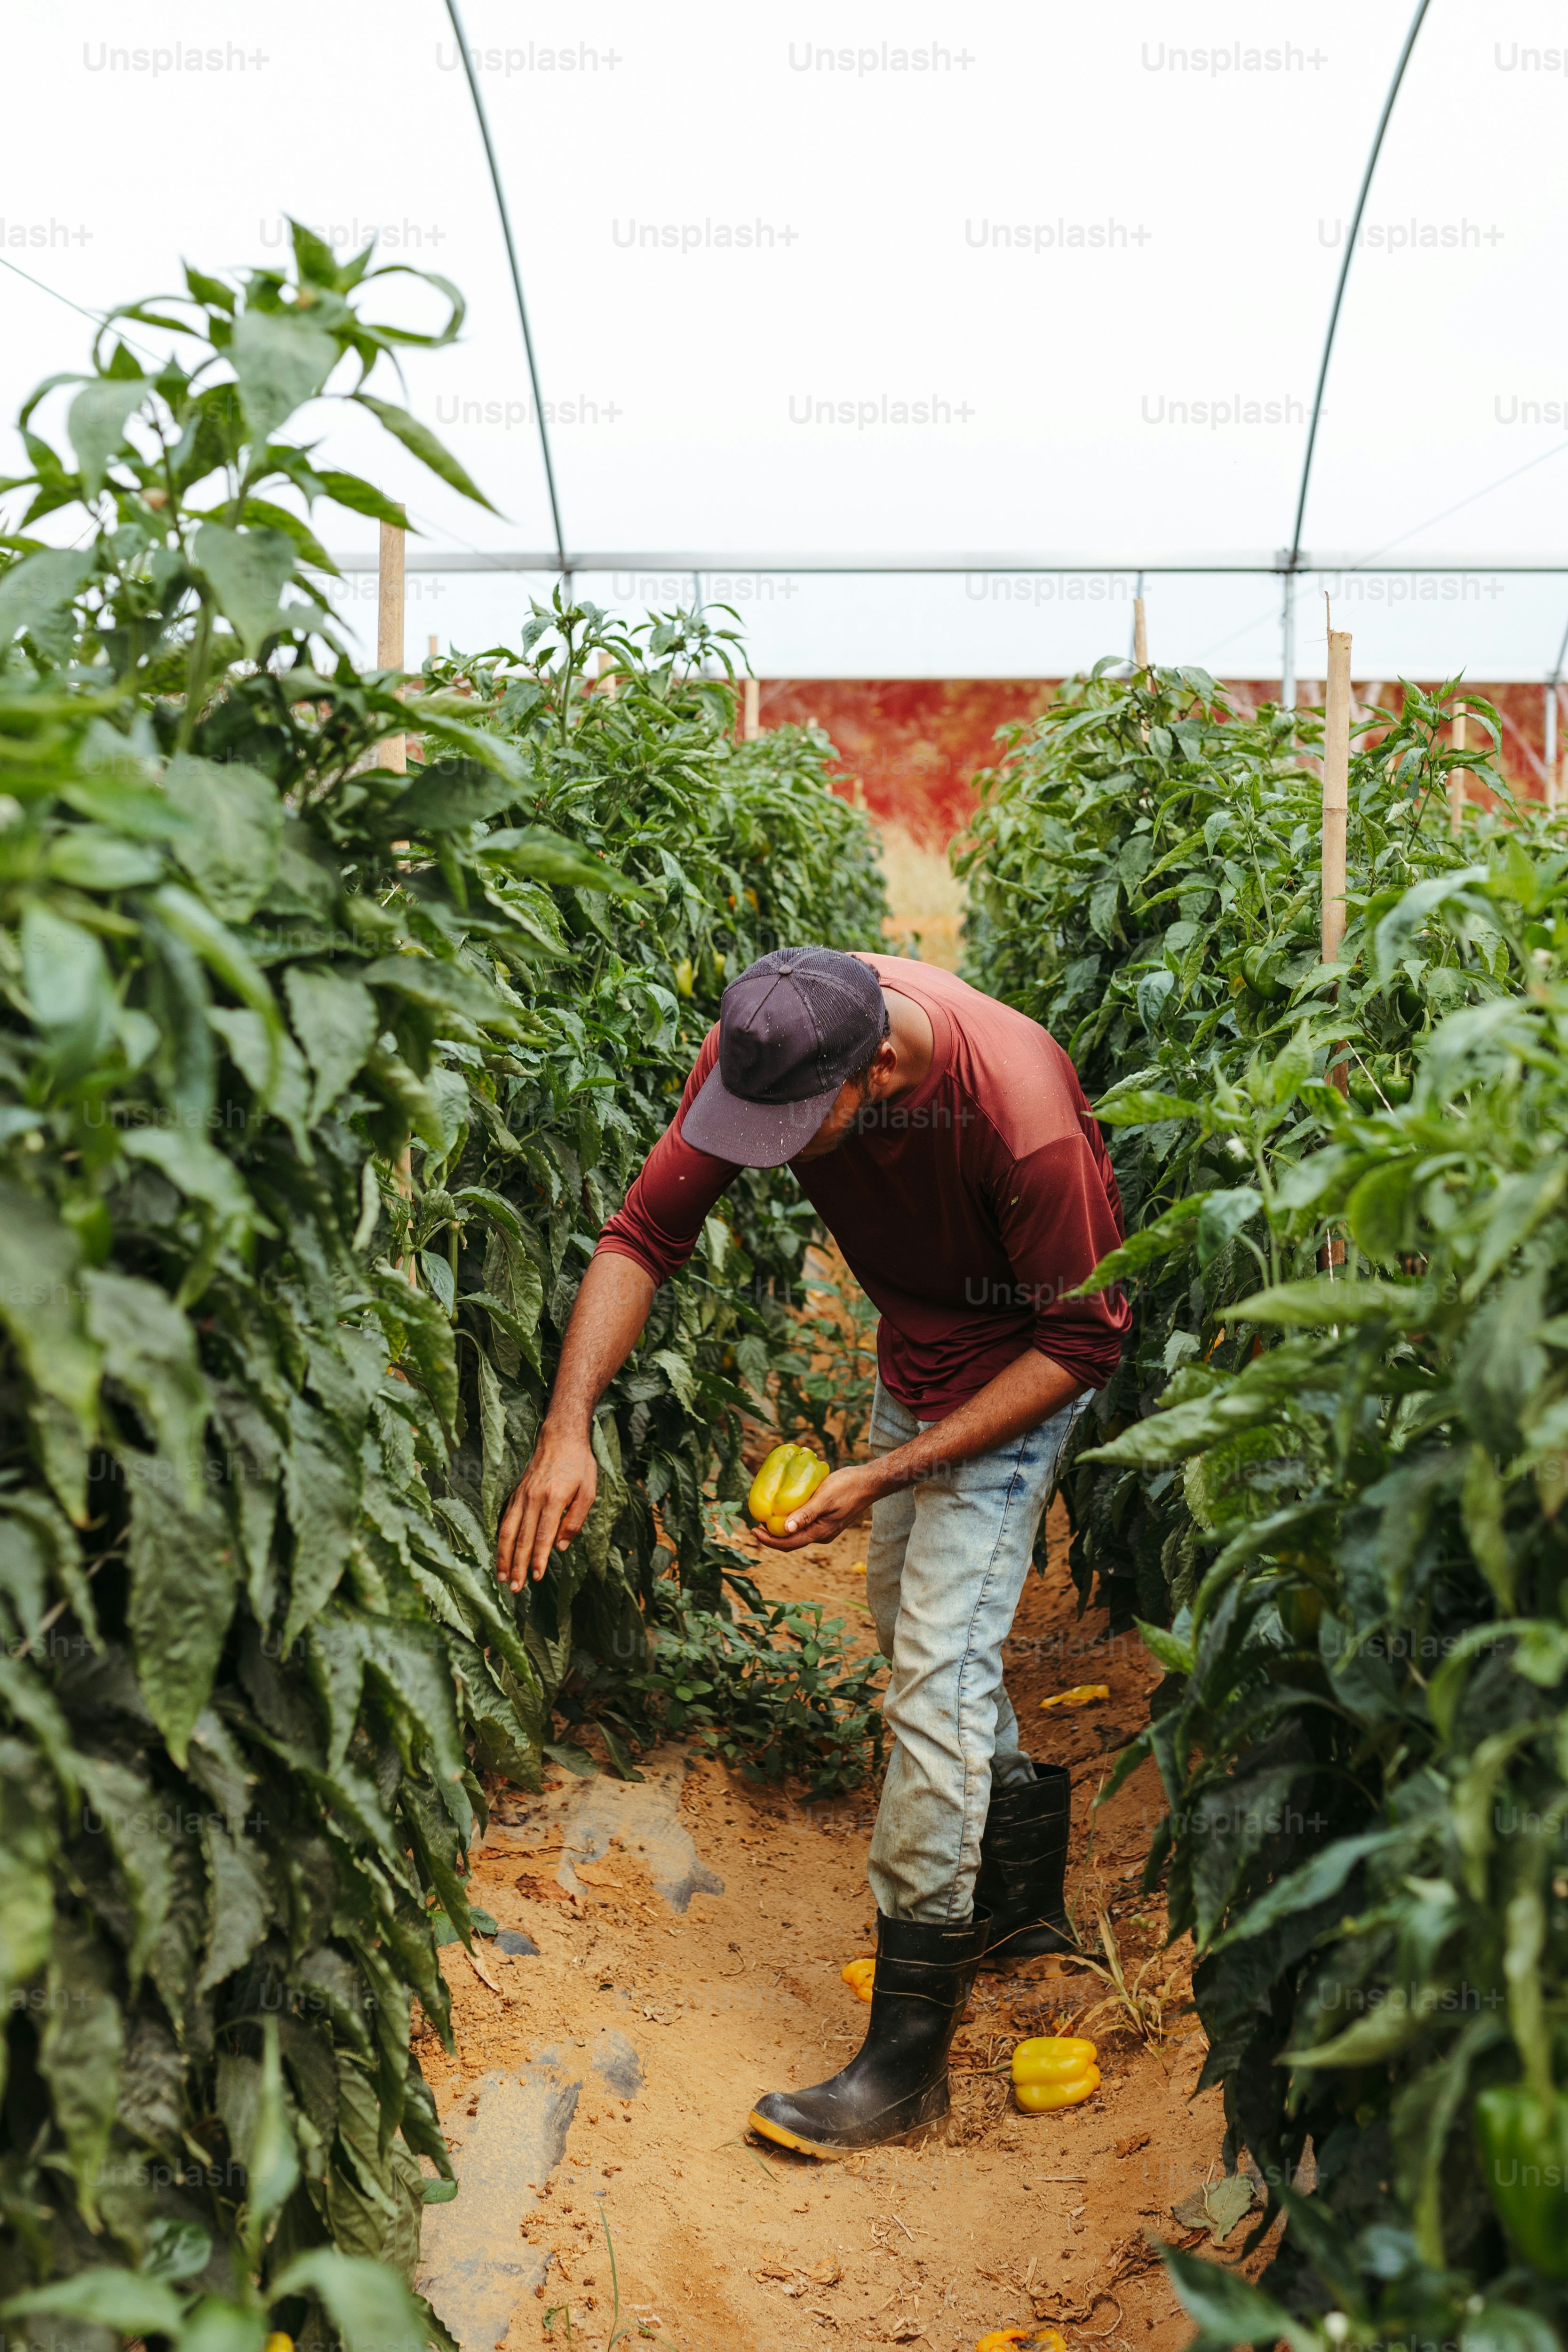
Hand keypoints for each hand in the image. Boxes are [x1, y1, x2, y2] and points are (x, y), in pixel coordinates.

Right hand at [496, 1422, 597, 1590]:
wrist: (560, 1436)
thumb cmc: (579, 1464)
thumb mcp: (589, 1490)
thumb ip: (575, 1520)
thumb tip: (561, 1548)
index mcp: (554, 1499)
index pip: (543, 1536)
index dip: (538, 1559)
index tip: (536, 1578)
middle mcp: (533, 1499)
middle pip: (522, 1538)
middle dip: (517, 1566)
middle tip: (515, 1589)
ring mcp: (522, 1496)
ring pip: (508, 1531)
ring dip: (504, 1556)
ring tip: (502, 1577)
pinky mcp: (516, 1493)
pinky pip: (505, 1519)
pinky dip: (501, 1539)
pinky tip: (500, 1553)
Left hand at [750, 1461, 880, 1550]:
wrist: (869, 1482)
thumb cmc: (847, 1486)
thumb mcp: (824, 1497)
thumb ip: (806, 1514)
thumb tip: (785, 1529)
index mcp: (820, 1532)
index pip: (788, 1543)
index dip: (768, 1540)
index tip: (753, 1529)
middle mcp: (822, 1535)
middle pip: (791, 1542)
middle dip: (771, 1536)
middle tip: (755, 1523)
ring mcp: (825, 1529)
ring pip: (798, 1533)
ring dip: (781, 1528)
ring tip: (766, 1515)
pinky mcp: (827, 1520)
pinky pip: (805, 1524)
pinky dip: (792, 1520)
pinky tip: (785, 1508)